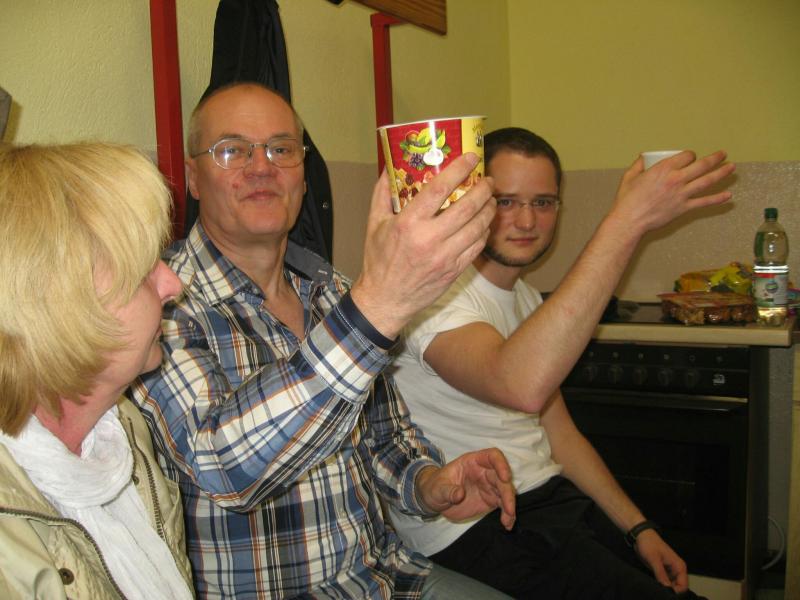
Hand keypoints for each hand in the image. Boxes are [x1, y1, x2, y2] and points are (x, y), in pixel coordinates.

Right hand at [351, 154, 495, 339]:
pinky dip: (484, 231)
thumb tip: (389, 168)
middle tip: (487, 180)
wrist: (386, 300)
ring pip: (477, 226)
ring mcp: (444, 257)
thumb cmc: (379, 261)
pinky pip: (477, 246)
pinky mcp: (453, 270)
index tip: (471, 158)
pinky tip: (484, 223)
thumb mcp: (374, 224)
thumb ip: (382, 194)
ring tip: (490, 198)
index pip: (440, 189)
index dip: (459, 169)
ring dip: (488, 209)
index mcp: (408, 223)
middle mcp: (429, 239)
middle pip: (467, 206)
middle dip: (483, 189)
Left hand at [415, 448, 515, 529]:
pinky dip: (507, 515)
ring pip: (505, 492)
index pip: (492, 456)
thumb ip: (448, 490)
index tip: (505, 477)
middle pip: (502, 477)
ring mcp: (489, 486)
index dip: (501, 464)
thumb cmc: (435, 487)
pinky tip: (507, 525)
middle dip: (507, 492)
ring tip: (508, 520)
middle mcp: (484, 472)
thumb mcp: (437, 488)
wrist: (435, 499)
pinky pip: (503, 506)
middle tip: (509, 508)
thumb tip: (459, 494)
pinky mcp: (490, 500)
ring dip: (510, 505)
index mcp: (472, 462)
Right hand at [609, 150, 734, 236]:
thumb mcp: (629, 177)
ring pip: (706, 181)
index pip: (686, 156)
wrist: (630, 220)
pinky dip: (717, 199)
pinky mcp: (683, 208)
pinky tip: (728, 196)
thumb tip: (643, 158)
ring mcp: (681, 194)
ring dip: (721, 173)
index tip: (690, 157)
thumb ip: (638, 165)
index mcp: (663, 169)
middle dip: (714, 158)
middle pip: (701, 165)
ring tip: (731, 167)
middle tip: (722, 154)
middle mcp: (676, 179)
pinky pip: (704, 202)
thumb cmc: (627, 200)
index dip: (690, 155)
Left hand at [634, 529, 688, 592]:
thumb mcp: (654, 559)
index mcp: (679, 566)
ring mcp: (670, 571)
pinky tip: (655, 585)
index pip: (683, 586)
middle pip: (678, 587)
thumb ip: (661, 574)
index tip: (665, 592)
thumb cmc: (649, 544)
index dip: (676, 592)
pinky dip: (661, 585)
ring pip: (672, 586)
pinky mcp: (663, 571)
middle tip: (659, 591)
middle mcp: (677, 570)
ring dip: (665, 588)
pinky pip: (665, 582)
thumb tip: (667, 588)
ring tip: (656, 587)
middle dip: (670, 591)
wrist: (641, 536)